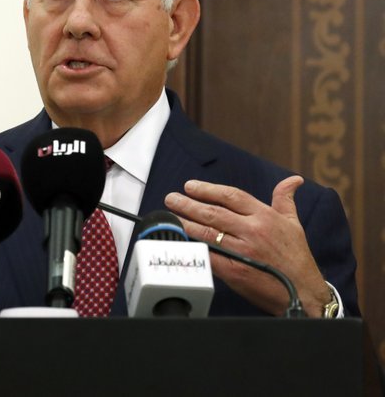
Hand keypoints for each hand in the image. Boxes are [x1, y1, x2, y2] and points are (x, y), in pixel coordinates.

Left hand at [164, 176, 329, 316]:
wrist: (304, 293)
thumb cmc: (297, 258)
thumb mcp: (294, 224)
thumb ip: (285, 200)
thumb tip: (293, 180)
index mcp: (265, 216)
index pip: (231, 196)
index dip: (208, 189)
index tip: (190, 186)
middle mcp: (253, 231)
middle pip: (214, 212)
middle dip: (189, 204)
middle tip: (171, 199)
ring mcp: (243, 251)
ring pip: (208, 232)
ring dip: (186, 223)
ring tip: (171, 216)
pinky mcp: (235, 271)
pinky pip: (209, 256)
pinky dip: (194, 248)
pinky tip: (181, 242)